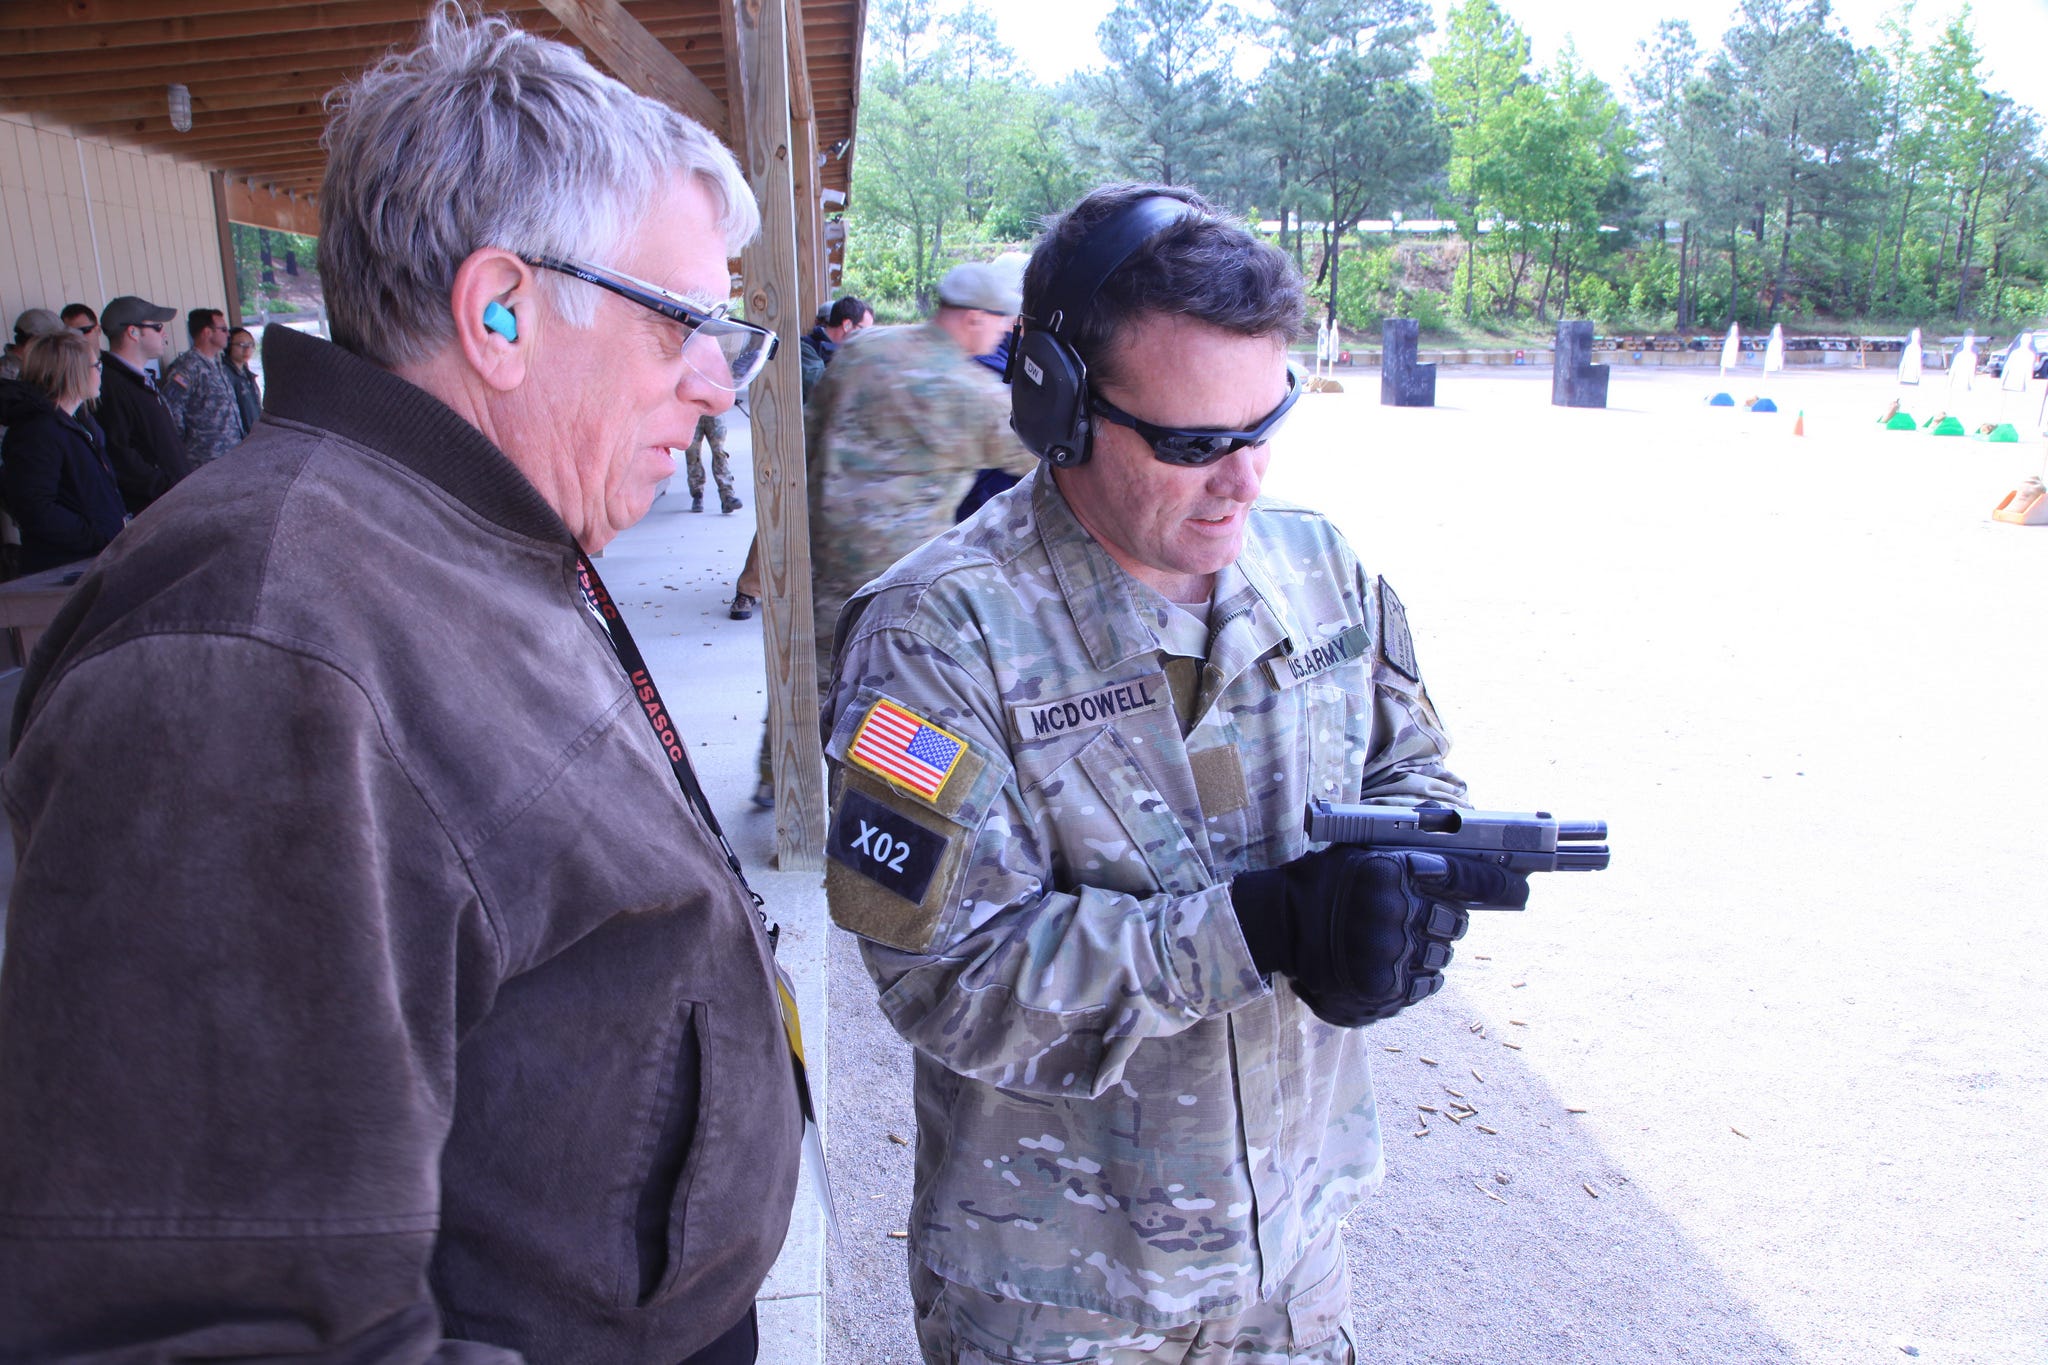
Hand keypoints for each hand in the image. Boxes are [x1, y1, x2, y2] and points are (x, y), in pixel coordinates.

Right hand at [1229, 847, 1527, 1027]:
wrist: (1278, 926)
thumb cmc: (1324, 884)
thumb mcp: (1363, 855)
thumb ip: (1412, 860)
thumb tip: (1467, 870)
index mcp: (1393, 871)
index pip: (1464, 876)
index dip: (1498, 886)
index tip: (1522, 890)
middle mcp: (1395, 911)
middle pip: (1455, 922)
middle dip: (1443, 920)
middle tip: (1412, 918)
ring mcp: (1390, 953)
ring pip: (1442, 955)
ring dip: (1427, 950)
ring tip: (1391, 943)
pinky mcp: (1385, 988)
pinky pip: (1427, 984)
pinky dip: (1417, 976)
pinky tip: (1389, 965)